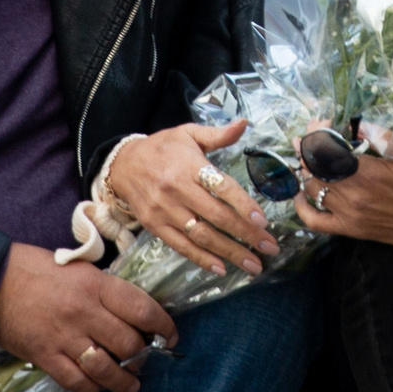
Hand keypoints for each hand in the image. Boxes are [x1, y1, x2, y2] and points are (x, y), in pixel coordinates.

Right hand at [0, 243, 176, 391]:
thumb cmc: (39, 269)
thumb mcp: (80, 269)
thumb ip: (106, 291)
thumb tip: (132, 316)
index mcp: (97, 285)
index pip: (142, 309)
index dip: (164, 326)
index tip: (171, 336)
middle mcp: (84, 312)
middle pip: (128, 344)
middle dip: (144, 356)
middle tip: (146, 359)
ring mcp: (64, 337)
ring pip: (106, 369)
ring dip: (124, 381)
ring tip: (132, 384)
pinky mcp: (44, 356)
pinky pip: (76, 382)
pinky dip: (92, 387)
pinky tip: (98, 386)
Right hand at [105, 121, 280, 275]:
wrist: (122, 165)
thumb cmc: (162, 148)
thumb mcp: (188, 134)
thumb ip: (217, 134)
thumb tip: (244, 124)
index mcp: (188, 165)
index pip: (221, 187)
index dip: (243, 204)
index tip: (263, 221)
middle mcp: (176, 190)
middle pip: (216, 216)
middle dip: (246, 234)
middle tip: (270, 247)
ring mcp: (165, 211)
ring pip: (202, 236)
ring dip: (230, 252)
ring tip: (254, 264)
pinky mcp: (156, 227)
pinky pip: (182, 247)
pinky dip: (202, 260)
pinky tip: (222, 268)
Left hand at [290, 126, 392, 255]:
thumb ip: (384, 138)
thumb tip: (359, 123)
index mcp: (370, 174)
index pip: (327, 150)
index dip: (318, 133)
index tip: (322, 122)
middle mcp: (355, 197)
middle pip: (315, 168)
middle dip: (308, 146)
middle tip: (313, 133)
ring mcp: (351, 217)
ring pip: (313, 189)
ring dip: (305, 169)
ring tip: (308, 153)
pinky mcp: (353, 231)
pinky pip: (316, 222)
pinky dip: (302, 207)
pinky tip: (300, 192)